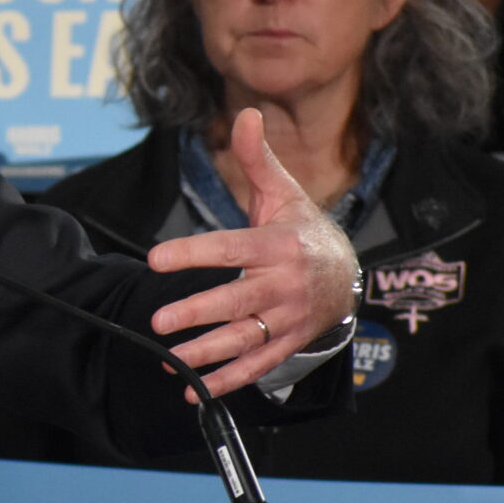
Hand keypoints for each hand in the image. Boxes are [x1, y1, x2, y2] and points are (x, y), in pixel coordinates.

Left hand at [142, 109, 359, 394]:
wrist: (347, 275)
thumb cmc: (302, 230)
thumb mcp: (283, 193)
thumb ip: (258, 158)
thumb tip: (247, 112)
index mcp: (278, 245)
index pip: (230, 248)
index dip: (193, 253)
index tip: (155, 258)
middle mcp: (285, 285)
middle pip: (237, 302)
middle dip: (197, 313)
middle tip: (158, 320)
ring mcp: (289, 319)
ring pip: (245, 340)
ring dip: (205, 354)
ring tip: (167, 358)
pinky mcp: (288, 344)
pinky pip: (257, 367)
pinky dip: (226, 382)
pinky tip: (191, 390)